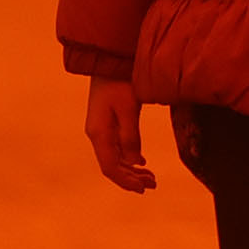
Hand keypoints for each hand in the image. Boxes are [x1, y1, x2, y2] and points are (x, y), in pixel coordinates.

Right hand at [85, 76, 152, 192]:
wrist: (109, 59)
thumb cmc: (120, 82)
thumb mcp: (129, 109)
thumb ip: (131, 136)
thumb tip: (134, 163)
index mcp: (99, 133)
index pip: (110, 167)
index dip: (126, 181)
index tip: (144, 189)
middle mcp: (96, 133)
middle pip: (112, 165)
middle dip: (131, 178)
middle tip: (153, 185)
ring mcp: (100, 128)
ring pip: (114, 157)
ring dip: (131, 169)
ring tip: (151, 177)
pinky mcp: (106, 121)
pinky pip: (116, 147)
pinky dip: (129, 157)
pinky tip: (141, 161)